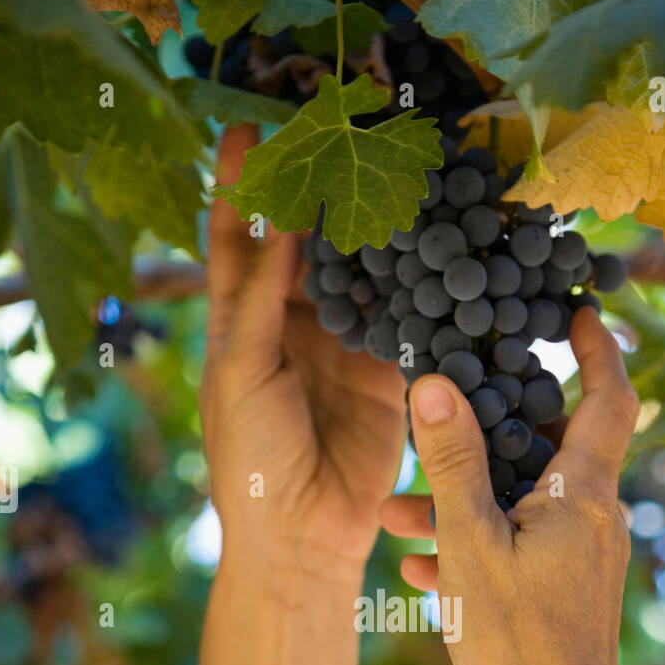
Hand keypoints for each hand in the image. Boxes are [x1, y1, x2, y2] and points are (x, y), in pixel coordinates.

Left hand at [202, 125, 406, 578]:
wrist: (303, 536)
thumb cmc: (250, 459)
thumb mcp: (242, 372)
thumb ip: (262, 298)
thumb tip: (281, 221)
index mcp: (241, 324)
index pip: (236, 241)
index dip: (237, 186)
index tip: (243, 127)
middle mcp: (292, 327)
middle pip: (305, 244)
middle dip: (315, 191)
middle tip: (337, 133)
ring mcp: (343, 347)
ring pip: (359, 272)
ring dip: (370, 228)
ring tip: (387, 169)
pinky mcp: (388, 373)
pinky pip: (402, 317)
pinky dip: (413, 283)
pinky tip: (428, 237)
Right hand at [380, 309, 639, 664]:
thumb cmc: (513, 640)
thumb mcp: (470, 543)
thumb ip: (454, 463)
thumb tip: (438, 383)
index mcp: (584, 496)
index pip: (609, 399)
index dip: (597, 349)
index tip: (576, 313)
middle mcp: (595, 521)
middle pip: (549, 450)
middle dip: (485, 438)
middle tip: (443, 416)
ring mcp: (583, 560)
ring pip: (520, 506)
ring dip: (461, 503)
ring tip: (393, 515)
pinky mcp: (566, 594)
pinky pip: (519, 550)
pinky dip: (475, 546)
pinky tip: (417, 568)